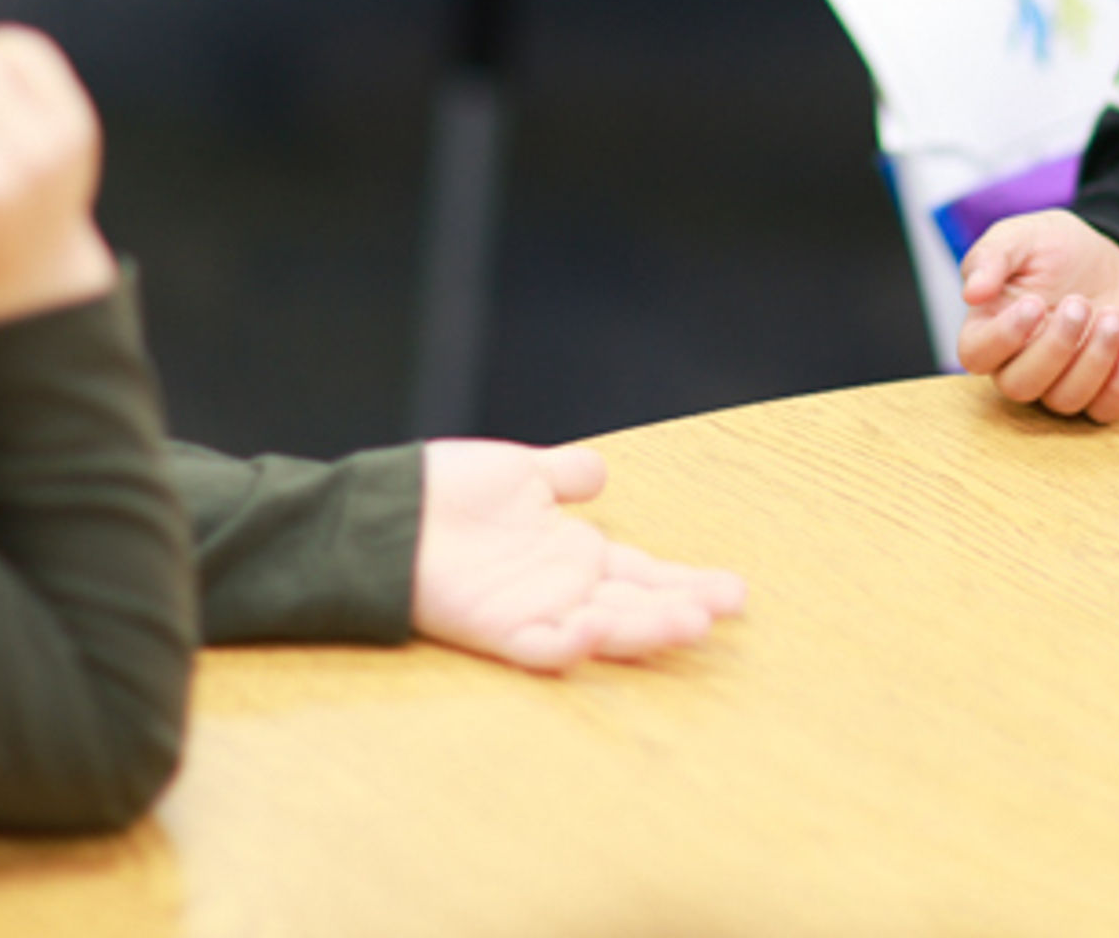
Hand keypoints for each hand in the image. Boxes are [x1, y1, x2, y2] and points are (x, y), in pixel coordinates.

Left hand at [412, 442, 746, 671]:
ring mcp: (535, 612)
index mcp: (574, 554)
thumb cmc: (445, 491)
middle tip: (726, 608)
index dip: (686, 581)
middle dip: (680, 607)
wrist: (384, 512)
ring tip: (690, 624)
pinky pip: (541, 647)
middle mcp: (563, 589)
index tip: (734, 589)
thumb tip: (600, 472)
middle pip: (635, 604)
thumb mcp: (519, 472)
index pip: (644, 573)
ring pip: (603, 629)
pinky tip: (596, 631)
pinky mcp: (498, 629)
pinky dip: (568, 645)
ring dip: (644, 630)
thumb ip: (563, 475)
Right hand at [955, 209, 1118, 422]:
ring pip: (1063, 400)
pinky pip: (1103, 411)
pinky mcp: (1099, 389)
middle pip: (1019, 386)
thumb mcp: (1023, 236)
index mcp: (990, 325)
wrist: (1115, 256)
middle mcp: (1019, 361)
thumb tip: (971, 292)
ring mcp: (1059, 380)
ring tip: (1114, 315)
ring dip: (1094, 359)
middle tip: (1080, 303)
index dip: (1002, 338)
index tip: (1034, 303)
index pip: (975, 355)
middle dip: (1055, 347)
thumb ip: (992, 256)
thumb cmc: (1059, 248)